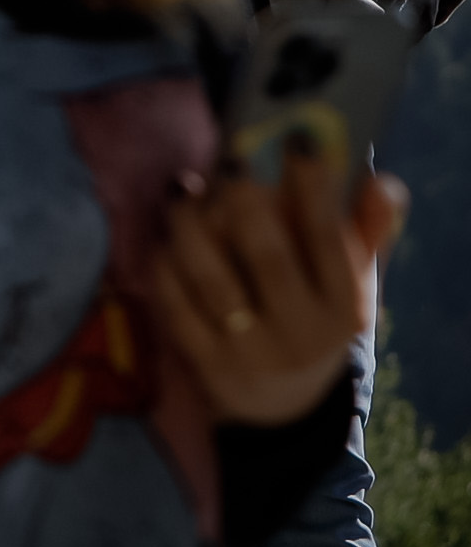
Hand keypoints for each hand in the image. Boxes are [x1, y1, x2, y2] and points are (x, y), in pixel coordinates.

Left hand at [149, 151, 402, 424]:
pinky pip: (175, 300)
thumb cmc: (315, 320)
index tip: (297, 138)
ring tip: (182, 188)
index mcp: (343, 307)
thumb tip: (379, 180)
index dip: (313, 187)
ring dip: (190, 224)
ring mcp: (248, 349)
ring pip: (210, 277)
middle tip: (229, 158)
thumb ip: (366, 233)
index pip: (327, 241)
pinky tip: (166, 234)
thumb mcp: (349, 286)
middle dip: (243, 200)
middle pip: (266, 256)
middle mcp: (299, 331)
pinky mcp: (203, 360)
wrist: (282, 408)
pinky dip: (166, 261)